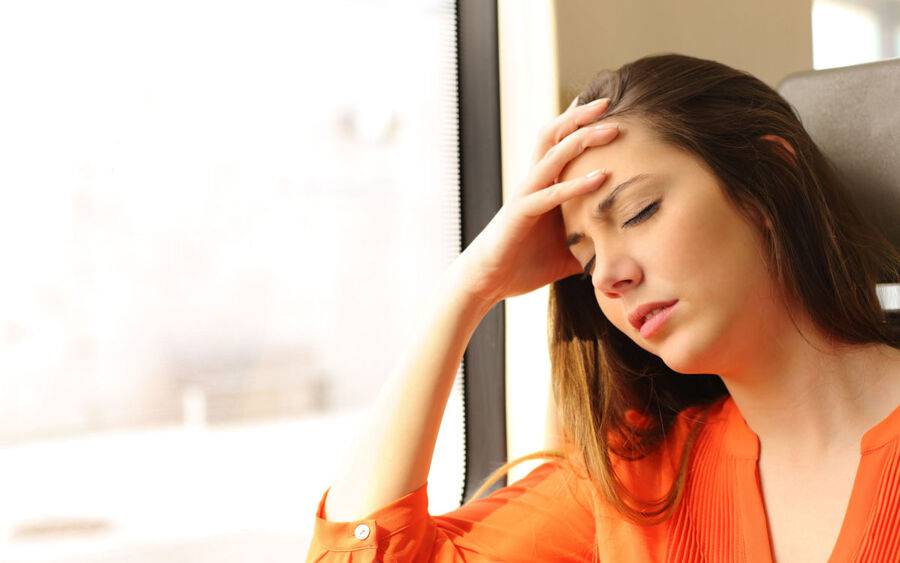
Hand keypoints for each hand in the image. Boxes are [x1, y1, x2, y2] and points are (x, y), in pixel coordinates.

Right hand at [454, 96, 618, 305]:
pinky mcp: (521, 213)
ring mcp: (526, 195)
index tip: (602, 103)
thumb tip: (621, 251)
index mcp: (542, 185)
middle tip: (609, 100)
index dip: (577, 121)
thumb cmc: (523, 265)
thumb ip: (591, 243)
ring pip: (553, 154)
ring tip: (613, 128)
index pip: (559, 143)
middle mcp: (533, 182)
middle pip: (554, 135)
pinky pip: (551, 193)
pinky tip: (601, 178)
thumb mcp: (567, 252)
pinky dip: (577, 185)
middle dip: (581, 116)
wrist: (487, 282)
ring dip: (583, 138)